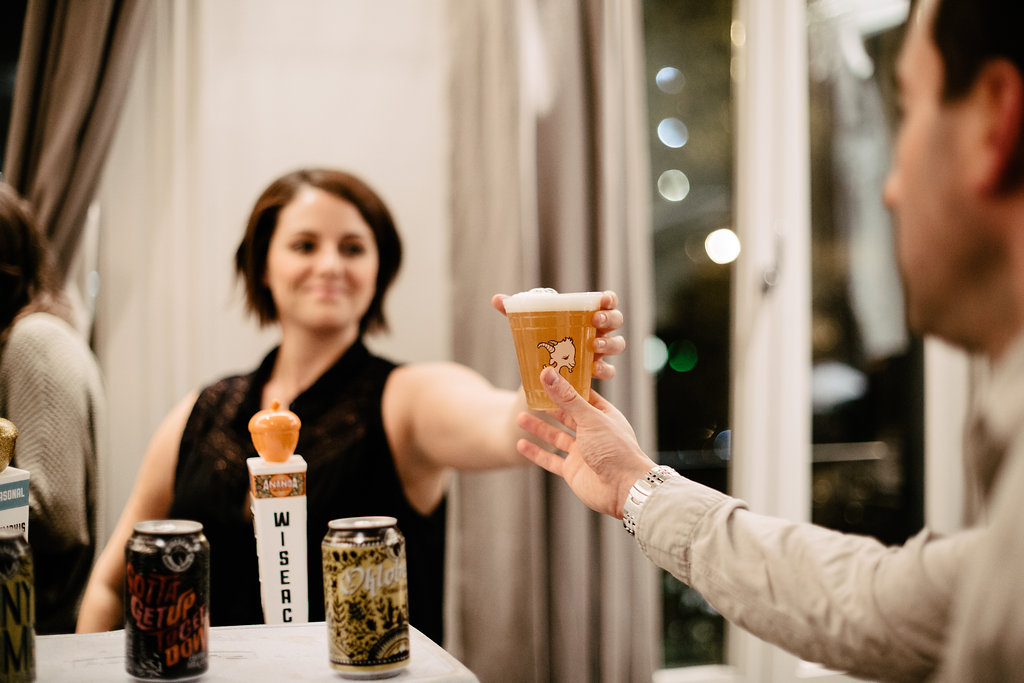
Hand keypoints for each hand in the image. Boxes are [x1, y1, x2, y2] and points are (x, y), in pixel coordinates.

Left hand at [491, 290, 625, 380]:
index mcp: (587, 313)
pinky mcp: (596, 370)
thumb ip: (515, 311)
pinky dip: (604, 369)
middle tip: (596, 320)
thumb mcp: (530, 323)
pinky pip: (609, 370)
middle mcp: (599, 329)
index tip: (603, 298)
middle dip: (610, 319)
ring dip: (610, 344)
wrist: (542, 367)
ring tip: (594, 346)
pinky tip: (593, 369)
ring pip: (617, 344)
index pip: (606, 301)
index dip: (609, 299)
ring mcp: (600, 350)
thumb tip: (496, 299)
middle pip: (616, 320)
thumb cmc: (543, 337)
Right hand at [515, 366, 655, 517]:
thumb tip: (548, 374)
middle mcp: (592, 433)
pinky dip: (536, 453)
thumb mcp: (590, 418)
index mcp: (603, 416)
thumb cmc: (615, 449)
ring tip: (520, 418)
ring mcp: (582, 453)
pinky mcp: (573, 471)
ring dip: (539, 429)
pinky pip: (551, 460)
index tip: (549, 376)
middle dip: (549, 407)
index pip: (582, 396)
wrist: (623, 488)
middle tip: (530, 396)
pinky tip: (521, 445)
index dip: (565, 386)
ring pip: (556, 437)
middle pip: (567, 416)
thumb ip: (567, 398)